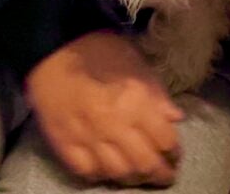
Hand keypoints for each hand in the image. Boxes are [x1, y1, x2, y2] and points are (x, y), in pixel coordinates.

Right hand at [23, 30, 183, 186]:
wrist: (53, 50)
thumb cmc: (101, 52)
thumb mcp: (139, 65)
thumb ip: (158, 95)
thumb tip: (176, 118)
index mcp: (136, 102)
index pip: (164, 140)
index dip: (174, 152)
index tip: (175, 155)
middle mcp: (114, 125)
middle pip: (143, 163)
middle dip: (159, 174)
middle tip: (165, 176)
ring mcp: (87, 137)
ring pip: (117, 173)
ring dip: (133, 179)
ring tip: (140, 177)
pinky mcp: (64, 143)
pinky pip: (86, 171)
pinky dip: (101, 176)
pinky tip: (109, 172)